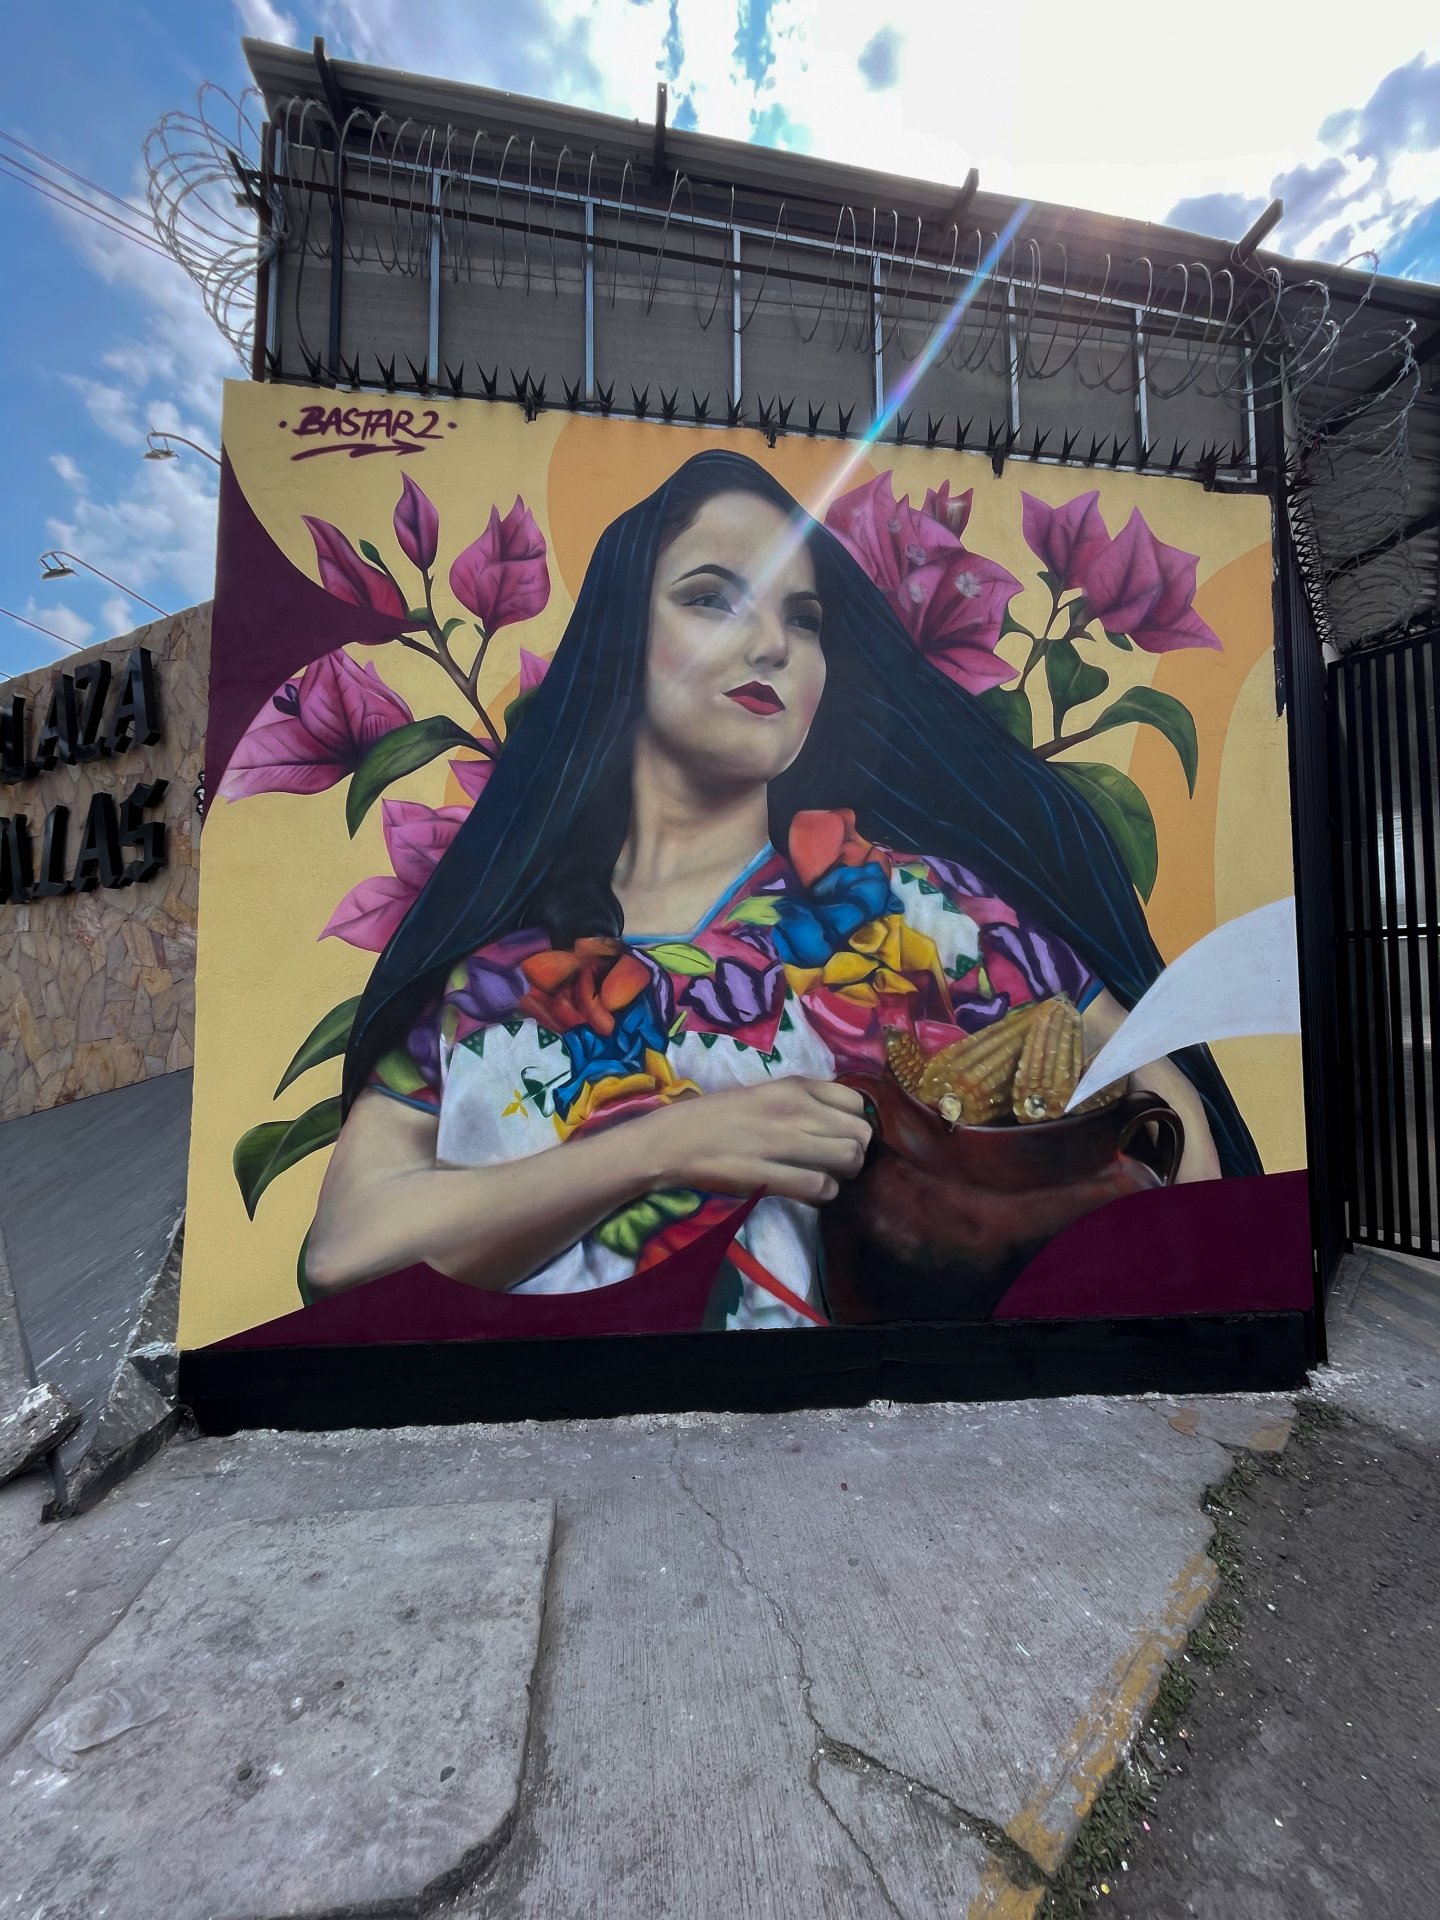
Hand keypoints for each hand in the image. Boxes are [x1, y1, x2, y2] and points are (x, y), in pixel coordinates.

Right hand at [635, 1077, 871, 1204]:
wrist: (675, 1139)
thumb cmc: (719, 1116)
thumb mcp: (766, 1092)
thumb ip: (804, 1100)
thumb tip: (841, 1119)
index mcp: (794, 1086)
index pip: (857, 1102)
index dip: (856, 1124)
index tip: (842, 1136)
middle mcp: (795, 1110)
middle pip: (860, 1134)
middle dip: (856, 1153)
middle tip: (838, 1164)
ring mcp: (782, 1142)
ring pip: (849, 1159)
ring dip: (843, 1175)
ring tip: (826, 1178)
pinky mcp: (770, 1175)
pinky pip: (821, 1187)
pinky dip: (823, 1194)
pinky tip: (809, 1193)